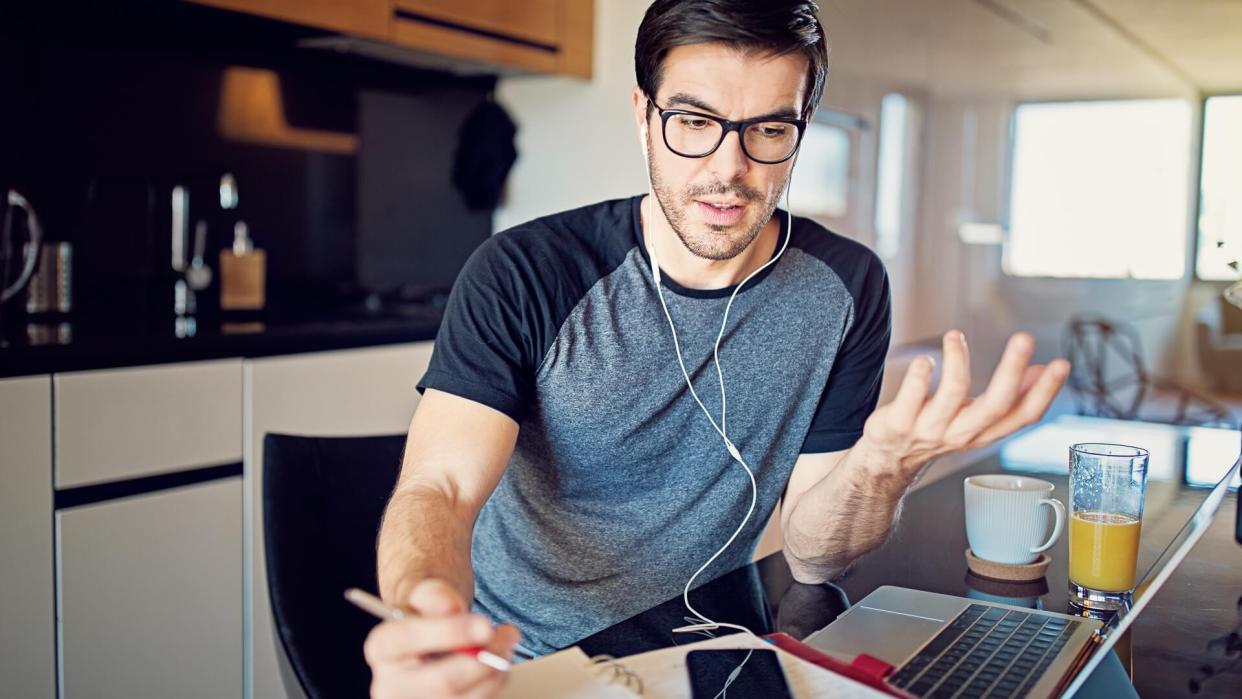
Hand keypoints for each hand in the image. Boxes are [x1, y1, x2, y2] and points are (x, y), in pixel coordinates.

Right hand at [364, 579, 520, 698]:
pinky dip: (495, 684)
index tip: (485, 624)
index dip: (450, 631)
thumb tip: (449, 607)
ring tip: (505, 642)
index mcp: (380, 648)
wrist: (431, 643)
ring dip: (496, 670)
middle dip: (483, 658)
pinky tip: (496, 664)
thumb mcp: (426, 595)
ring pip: (466, 698)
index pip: (408, 639)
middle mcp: (390, 686)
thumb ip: (435, 594)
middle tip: (508, 634)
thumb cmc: (428, 617)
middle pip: (443, 682)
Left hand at [858, 330, 1069, 477]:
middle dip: (1012, 370)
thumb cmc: (937, 430)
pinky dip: (919, 375)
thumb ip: (1010, 397)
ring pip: (953, 393)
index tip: (1062, 364)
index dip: (1045, 392)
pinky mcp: (899, 423)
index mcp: (985, 432)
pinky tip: (925, 360)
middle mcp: (961, 433)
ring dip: (958, 360)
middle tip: (1026, 337)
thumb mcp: (977, 419)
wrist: (888, 458)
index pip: (1023, 416)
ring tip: (955, 336)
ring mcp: (929, 430)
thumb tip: (1044, 371)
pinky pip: (911, 397)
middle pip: (995, 405)